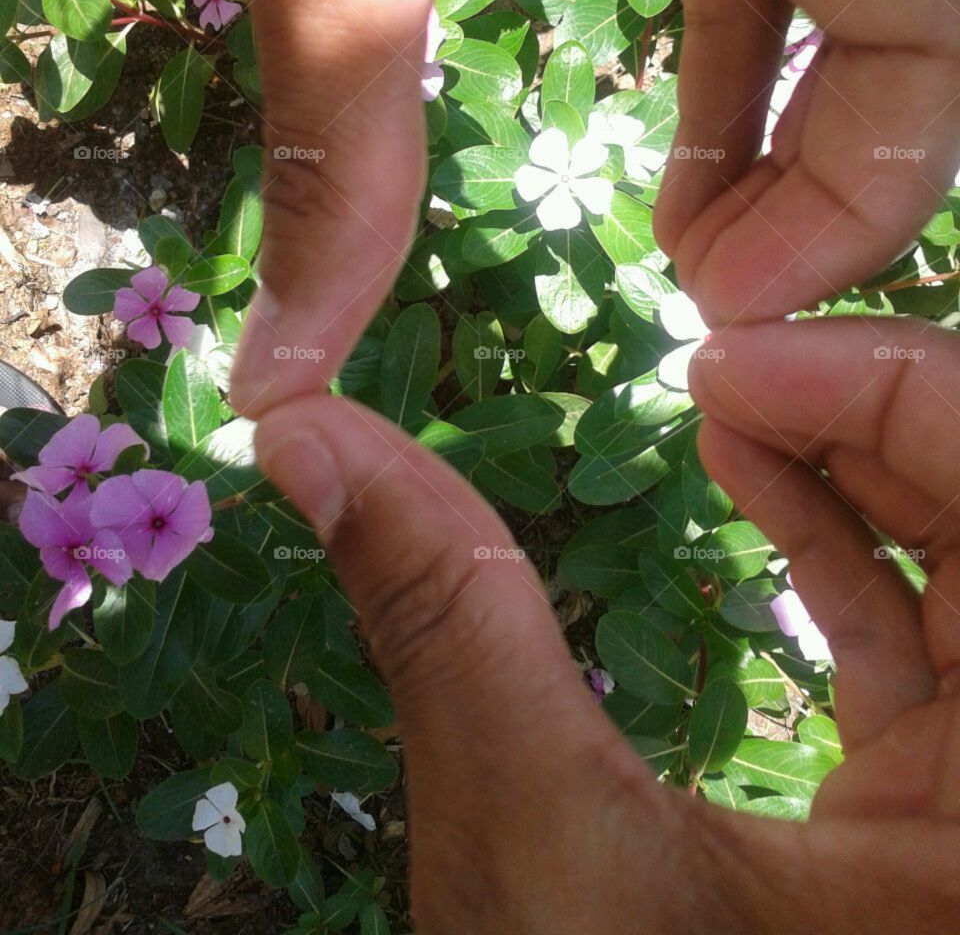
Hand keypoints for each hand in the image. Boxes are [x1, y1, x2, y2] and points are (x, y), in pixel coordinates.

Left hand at [153, 0, 959, 420]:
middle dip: (845, 173)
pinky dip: (764, 37)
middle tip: (699, 274)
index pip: (946, 38)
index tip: (701, 299)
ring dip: (812, 115)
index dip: (856, 208)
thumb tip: (282, 374)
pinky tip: (696, 131)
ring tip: (693, 229)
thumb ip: (334, 157)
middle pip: (947, 9)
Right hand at [253, 315, 959, 932]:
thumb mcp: (539, 861)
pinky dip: (850, 530)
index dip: (893, 390)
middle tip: (722, 360)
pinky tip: (749, 467)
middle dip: (872, 407)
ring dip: (859, 452)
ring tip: (725, 396)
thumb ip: (443, 619)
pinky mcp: (958, 813)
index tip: (719, 352)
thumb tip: (306, 431)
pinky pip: (943, 626)